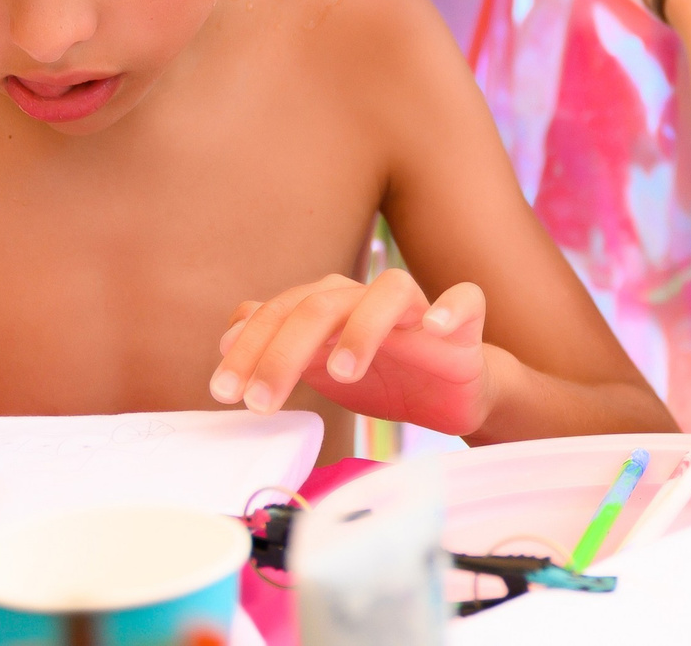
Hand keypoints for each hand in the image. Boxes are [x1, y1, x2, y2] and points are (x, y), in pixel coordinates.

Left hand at [211, 270, 493, 436]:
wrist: (449, 395)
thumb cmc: (385, 376)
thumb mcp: (322, 367)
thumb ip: (279, 347)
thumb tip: (229, 330)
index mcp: (332, 306)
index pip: (281, 313)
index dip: (249, 348)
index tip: (224, 390)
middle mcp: (369, 298)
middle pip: (322, 304)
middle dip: (284, 351)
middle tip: (260, 400)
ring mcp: (417, 307)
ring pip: (389, 290)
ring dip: (361, 327)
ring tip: (341, 373)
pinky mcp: (464, 324)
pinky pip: (465, 299)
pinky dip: (450, 306)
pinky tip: (434, 326)